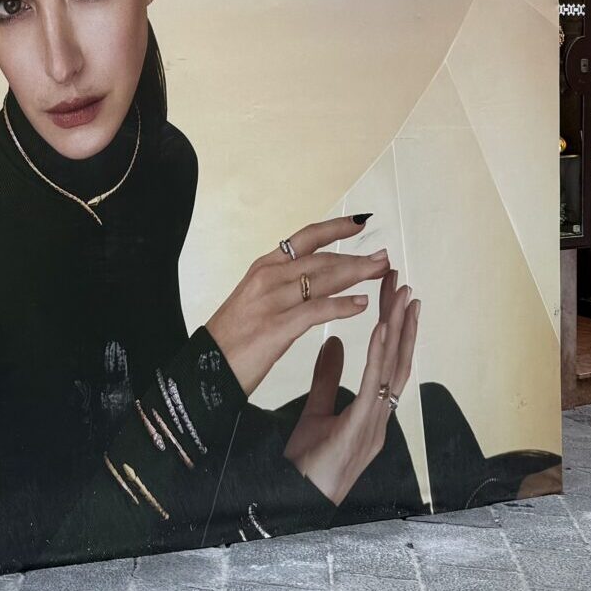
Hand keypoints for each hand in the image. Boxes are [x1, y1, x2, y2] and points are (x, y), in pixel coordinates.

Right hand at [203, 216, 389, 395]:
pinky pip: (316, 311)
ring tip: (381, 273)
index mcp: (263, 268)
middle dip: (356, 258)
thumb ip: (281, 286)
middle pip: (321, 260)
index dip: (335, 228)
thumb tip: (310, 280)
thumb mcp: (254, 300)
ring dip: (357, 274)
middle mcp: (268, 278)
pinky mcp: (277, 327)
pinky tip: (362, 304)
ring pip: (323, 280)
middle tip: (384, 258)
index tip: (360, 222)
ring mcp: (272, 301)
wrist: (206, 368)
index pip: (305, 239)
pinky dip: (342, 306)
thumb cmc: (232, 338)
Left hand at [283, 269, 420, 505]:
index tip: (393, 294)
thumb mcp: (316, 412)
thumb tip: (334, 343)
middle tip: (404, 283)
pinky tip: (380, 331)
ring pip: (393, 370)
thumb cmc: (309, 464)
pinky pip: (373, 388)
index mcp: (372, 410)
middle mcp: (381, 414)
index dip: (394, 327)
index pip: (387, 361)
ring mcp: (376, 423)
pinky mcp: (362, 429)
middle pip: (397, 360)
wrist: (299, 499)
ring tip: (403, 298)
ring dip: (399, 332)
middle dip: (403, 321)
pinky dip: (378, 357)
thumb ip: (327, 379)